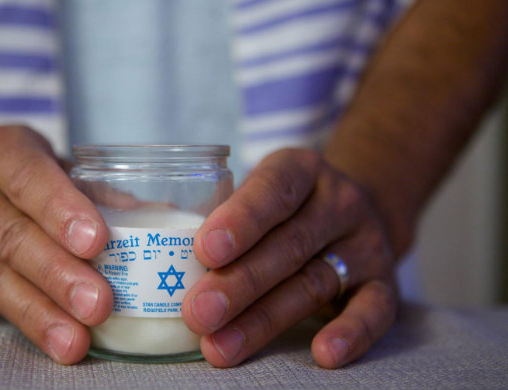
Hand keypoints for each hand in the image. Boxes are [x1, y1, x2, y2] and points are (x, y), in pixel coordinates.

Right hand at [0, 125, 112, 364]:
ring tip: (71, 343)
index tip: (97, 243)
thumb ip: (92, 191)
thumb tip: (159, 218)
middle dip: (59, 275)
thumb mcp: (45, 163)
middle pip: (12, 236)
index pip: (29, 179)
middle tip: (99, 306)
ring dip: (30, 311)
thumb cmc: (6, 173)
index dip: (62, 210)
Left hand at [182, 148, 397, 367]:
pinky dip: (351, 333)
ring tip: (221, 348)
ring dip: (264, 320)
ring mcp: (364, 243)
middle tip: (197, 312)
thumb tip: (155, 257)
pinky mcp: (385, 282)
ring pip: (313, 282)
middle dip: (238, 283)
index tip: (204, 250)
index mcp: (300, 170)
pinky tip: (322, 354)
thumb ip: (221, 215)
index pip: (272, 190)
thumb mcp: (260, 189)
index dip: (240, 220)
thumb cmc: (285, 206)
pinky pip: (374, 310)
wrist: (357, 207)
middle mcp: (338, 203)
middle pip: (286, 245)